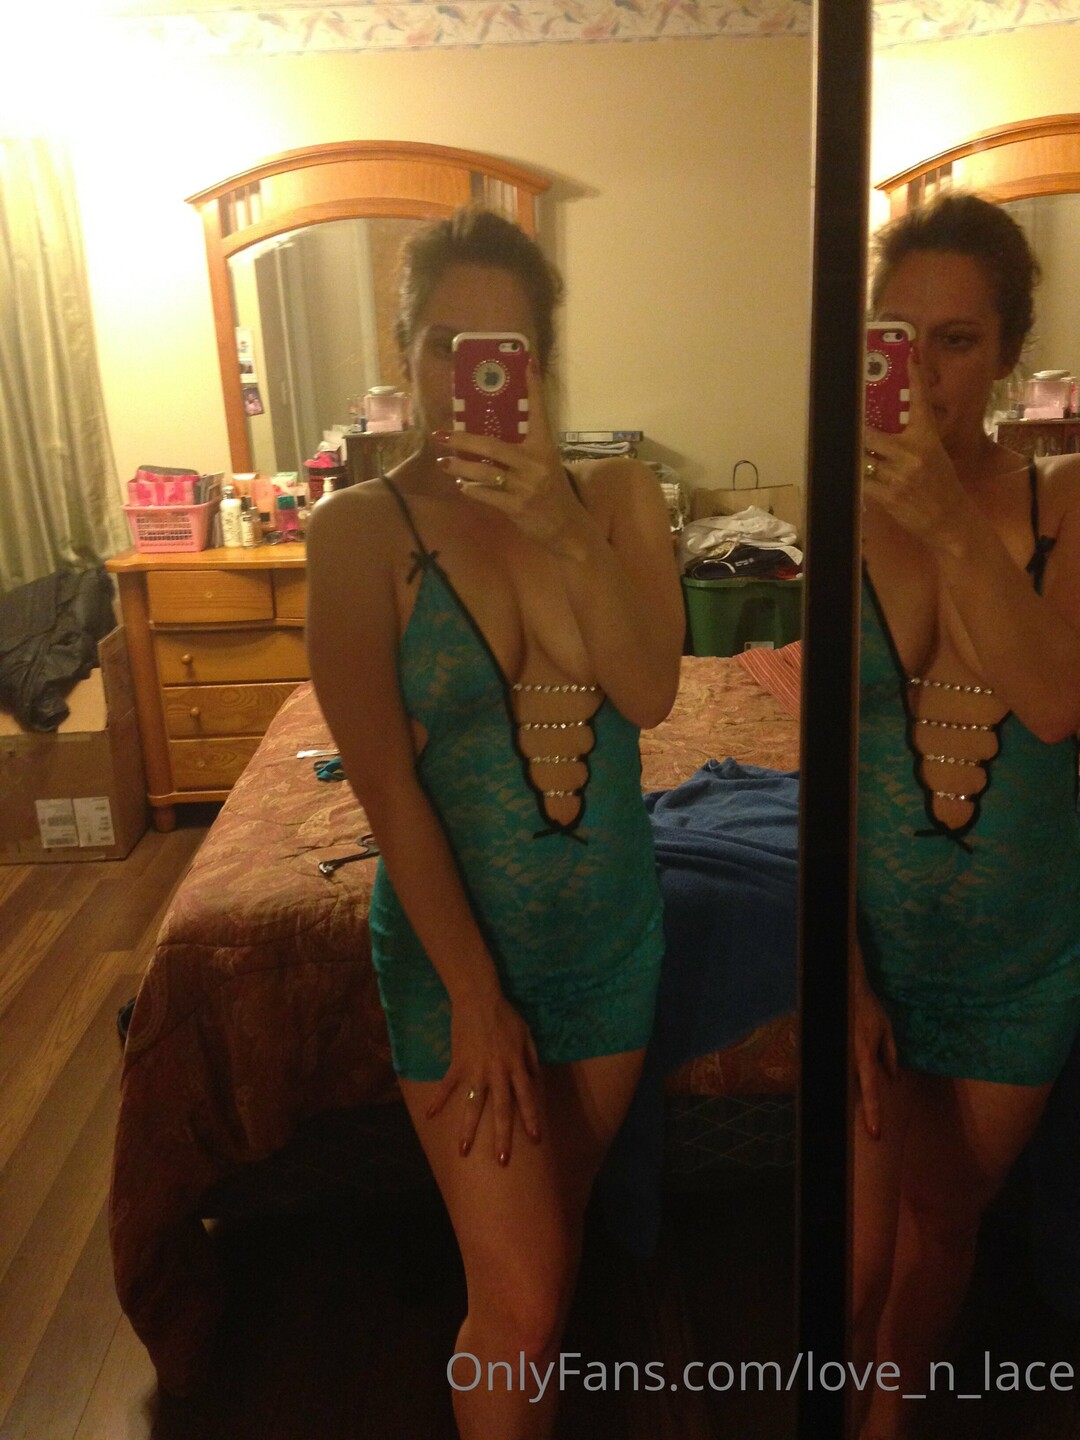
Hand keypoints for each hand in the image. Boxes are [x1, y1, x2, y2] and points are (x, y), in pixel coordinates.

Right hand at [425, 990, 542, 1163]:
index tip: (536, 1139)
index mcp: (515, 1066)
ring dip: (468, 1129)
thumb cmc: (506, 1016)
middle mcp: (497, 1073)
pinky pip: (448, 1086)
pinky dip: (439, 1100)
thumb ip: (531, 1059)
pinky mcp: (458, 1064)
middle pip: (502, 1110)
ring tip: (463, 1151)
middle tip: (502, 1161)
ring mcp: (476, 1070)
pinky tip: (430, 1115)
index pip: (527, 1098)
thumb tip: (537, 1080)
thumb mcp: (526, 1036)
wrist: (479, 999)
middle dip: (502, 1136)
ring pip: (473, 1105)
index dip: (532, 1118)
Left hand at [434, 360, 588, 552]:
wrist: (568, 527)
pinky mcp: (517, 507)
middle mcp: (535, 463)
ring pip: (484, 473)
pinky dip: (472, 490)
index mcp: (545, 447)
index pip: (539, 411)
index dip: (533, 387)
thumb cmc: (552, 492)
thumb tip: (490, 438)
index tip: (526, 361)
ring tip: (443, 463)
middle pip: (493, 446)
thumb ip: (524, 451)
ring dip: (460, 468)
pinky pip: (487, 495)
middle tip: (442, 434)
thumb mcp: (545, 465)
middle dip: (463, 440)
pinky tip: (462, 486)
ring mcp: (526, 486)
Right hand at [852, 943, 897, 1140]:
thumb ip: (889, 1054)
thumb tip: (892, 1078)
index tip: (875, 1134)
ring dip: (851, 1092)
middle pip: (854, 1091)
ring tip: (855, 1105)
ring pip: (844, 1081)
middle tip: (872, 1131)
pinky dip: (845, 1077)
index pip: (870, 1090)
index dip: (873, 1114)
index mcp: (864, 1056)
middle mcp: (847, 1059)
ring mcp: (836, 1055)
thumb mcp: (886, 1029)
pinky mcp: (829, 1049)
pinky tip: (845, 1080)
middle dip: (861, 1109)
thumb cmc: (868, 1008)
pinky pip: (839, 1070)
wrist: (845, 988)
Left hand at [862, 350, 972, 547]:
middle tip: (844, 416)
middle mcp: (913, 454)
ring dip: (852, 454)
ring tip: (840, 447)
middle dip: (855, 427)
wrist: (950, 519)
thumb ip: (915, 439)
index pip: (920, 402)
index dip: (913, 377)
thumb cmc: (942, 485)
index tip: (907, 357)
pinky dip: (854, 476)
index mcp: (928, 439)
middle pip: (871, 433)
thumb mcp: (936, 455)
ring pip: (862, 457)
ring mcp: (899, 475)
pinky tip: (847, 472)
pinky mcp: (888, 496)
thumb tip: (890, 426)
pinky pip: (862, 481)